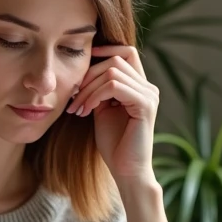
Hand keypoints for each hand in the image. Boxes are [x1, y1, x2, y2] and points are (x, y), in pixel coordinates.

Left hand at [65, 45, 159, 184]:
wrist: (126, 170)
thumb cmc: (114, 144)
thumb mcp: (102, 110)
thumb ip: (99, 89)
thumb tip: (84, 71)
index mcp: (140, 86)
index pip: (126, 52)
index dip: (104, 51)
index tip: (80, 65)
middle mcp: (149, 88)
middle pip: (115, 60)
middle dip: (88, 76)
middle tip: (72, 98)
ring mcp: (149, 95)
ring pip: (112, 72)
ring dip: (88, 89)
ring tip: (77, 108)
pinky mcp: (145, 105)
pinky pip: (115, 86)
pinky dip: (95, 96)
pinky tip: (86, 111)